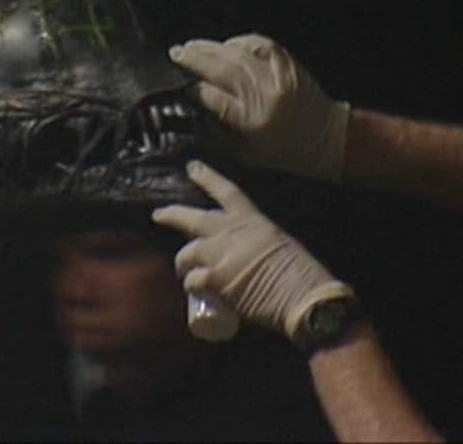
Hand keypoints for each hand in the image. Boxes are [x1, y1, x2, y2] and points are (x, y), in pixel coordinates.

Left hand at [152, 160, 352, 341]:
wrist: (303, 296)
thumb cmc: (300, 273)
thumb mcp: (279, 244)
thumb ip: (257, 242)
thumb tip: (244, 250)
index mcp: (253, 220)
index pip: (226, 192)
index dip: (207, 177)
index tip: (192, 167)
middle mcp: (232, 232)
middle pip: (193, 219)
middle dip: (172, 215)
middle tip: (158, 215)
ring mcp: (220, 254)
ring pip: (187, 252)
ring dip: (183, 263)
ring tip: (184, 271)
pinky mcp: (215, 278)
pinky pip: (192, 280)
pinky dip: (192, 286)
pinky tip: (196, 292)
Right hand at [169, 34, 349, 182]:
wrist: (326, 140)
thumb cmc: (284, 153)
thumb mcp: (247, 156)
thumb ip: (219, 137)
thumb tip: (192, 118)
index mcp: (251, 121)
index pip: (214, 98)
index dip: (194, 89)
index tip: (179, 86)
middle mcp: (263, 96)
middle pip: (222, 70)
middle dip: (195, 59)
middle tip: (175, 53)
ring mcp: (277, 77)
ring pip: (238, 55)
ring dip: (211, 48)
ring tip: (191, 45)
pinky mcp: (288, 66)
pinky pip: (262, 45)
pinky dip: (242, 41)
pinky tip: (227, 44)